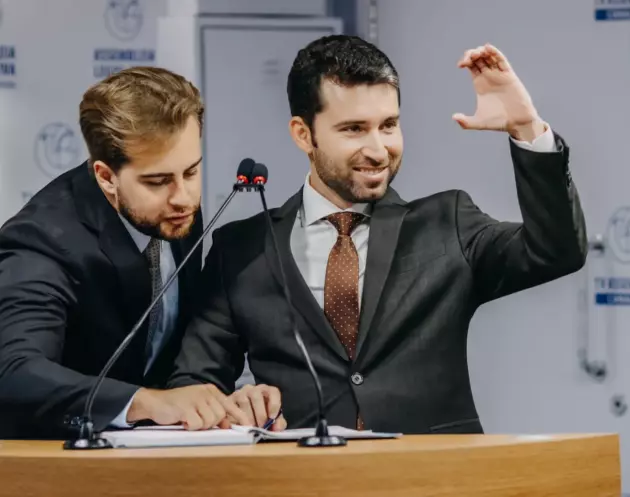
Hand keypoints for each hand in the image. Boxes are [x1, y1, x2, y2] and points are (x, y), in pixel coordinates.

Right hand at [127, 384, 250, 430]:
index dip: (239, 415)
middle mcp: (205, 392)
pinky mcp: (185, 407)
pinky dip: (191, 427)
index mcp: (210, 391)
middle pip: (220, 415)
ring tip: (190, 421)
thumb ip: (214, 412)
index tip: (248, 425)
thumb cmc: (179, 406)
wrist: (155, 402)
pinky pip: (197, 424)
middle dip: (211, 423)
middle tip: (198, 422)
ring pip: (210, 421)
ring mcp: (195, 399)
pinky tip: (184, 422)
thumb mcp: (199, 406)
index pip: (229, 403)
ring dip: (200, 426)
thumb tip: (228, 424)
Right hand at [229, 384, 286, 430]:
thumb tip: (277, 428)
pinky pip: (232, 407)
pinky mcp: (229, 400)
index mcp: (266, 391)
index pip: (273, 391)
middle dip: (260, 413)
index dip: (274, 404)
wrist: (239, 421)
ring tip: (251, 428)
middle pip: (256, 395)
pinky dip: (238, 418)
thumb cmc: (259, 418)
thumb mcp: (270, 420)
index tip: (272, 418)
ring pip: (244, 401)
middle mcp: (253, 389)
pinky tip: (241, 426)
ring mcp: (240, 393)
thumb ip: (278, 423)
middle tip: (261, 427)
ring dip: (249, 417)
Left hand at [453, 43, 545, 141]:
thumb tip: (454, 117)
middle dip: (472, 54)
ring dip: (482, 52)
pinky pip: (502, 61)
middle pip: (479, 59)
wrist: (517, 122)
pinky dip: (495, 53)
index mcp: (480, 84)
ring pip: (490, 57)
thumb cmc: (498, 122)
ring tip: (476, 53)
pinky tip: (488, 48)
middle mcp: (489, 77)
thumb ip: (465, 122)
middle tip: (467, 58)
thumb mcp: (478, 122)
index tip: (460, 65)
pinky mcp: (509, 75)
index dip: (465, 61)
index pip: (472, 67)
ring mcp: (499, 75)